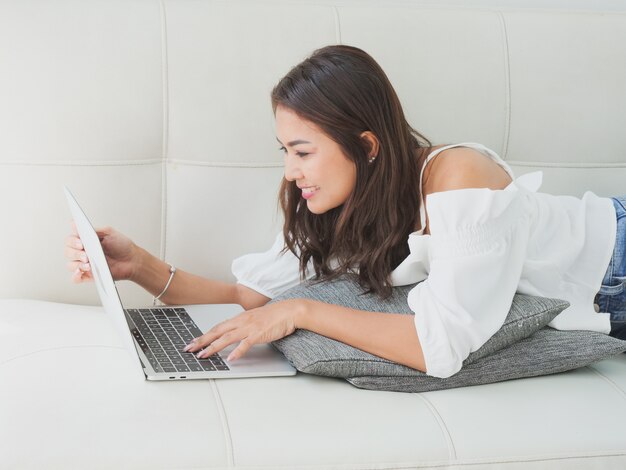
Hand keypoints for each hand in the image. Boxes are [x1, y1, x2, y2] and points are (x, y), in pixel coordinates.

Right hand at [64, 222, 138, 282]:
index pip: (70, 240)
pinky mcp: (89, 276)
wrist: (133, 260)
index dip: (72, 241)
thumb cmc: (122, 245)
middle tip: (86, 255)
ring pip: (70, 265)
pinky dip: (76, 276)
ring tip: (89, 264)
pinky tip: (82, 272)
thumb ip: (93, 229)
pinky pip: (75, 278)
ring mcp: (85, 264)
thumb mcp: (109, 232)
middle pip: (68, 252)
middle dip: (75, 253)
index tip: (81, 243)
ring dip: (77, 264)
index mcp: (86, 241)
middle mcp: (83, 252)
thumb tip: (74, 224)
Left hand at [183, 299, 306, 361]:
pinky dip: (237, 352)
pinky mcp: (259, 334)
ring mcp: (249, 328)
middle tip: (189, 349)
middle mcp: (241, 322)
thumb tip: (236, 334)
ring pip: (226, 338)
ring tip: (203, 355)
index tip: (194, 341)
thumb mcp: (255, 319)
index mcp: (240, 318)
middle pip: (217, 332)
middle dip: (201, 341)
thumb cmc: (275, 315)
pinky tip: (231, 359)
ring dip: (213, 347)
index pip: (217, 327)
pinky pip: (245, 344)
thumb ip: (244, 326)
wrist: (289, 310)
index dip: (204, 335)